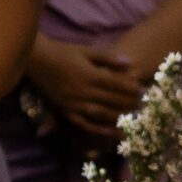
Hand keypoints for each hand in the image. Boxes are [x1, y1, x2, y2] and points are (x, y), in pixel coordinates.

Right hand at [27, 40, 141, 138]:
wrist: (37, 59)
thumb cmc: (64, 52)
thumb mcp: (87, 51)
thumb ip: (108, 58)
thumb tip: (129, 63)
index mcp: (90, 75)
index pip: (116, 84)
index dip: (132, 89)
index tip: (145, 91)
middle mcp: (83, 90)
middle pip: (111, 100)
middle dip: (129, 103)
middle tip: (144, 106)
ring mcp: (73, 102)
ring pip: (100, 113)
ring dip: (118, 117)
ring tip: (133, 119)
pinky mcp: (64, 110)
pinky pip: (81, 122)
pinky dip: (96, 128)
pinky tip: (109, 131)